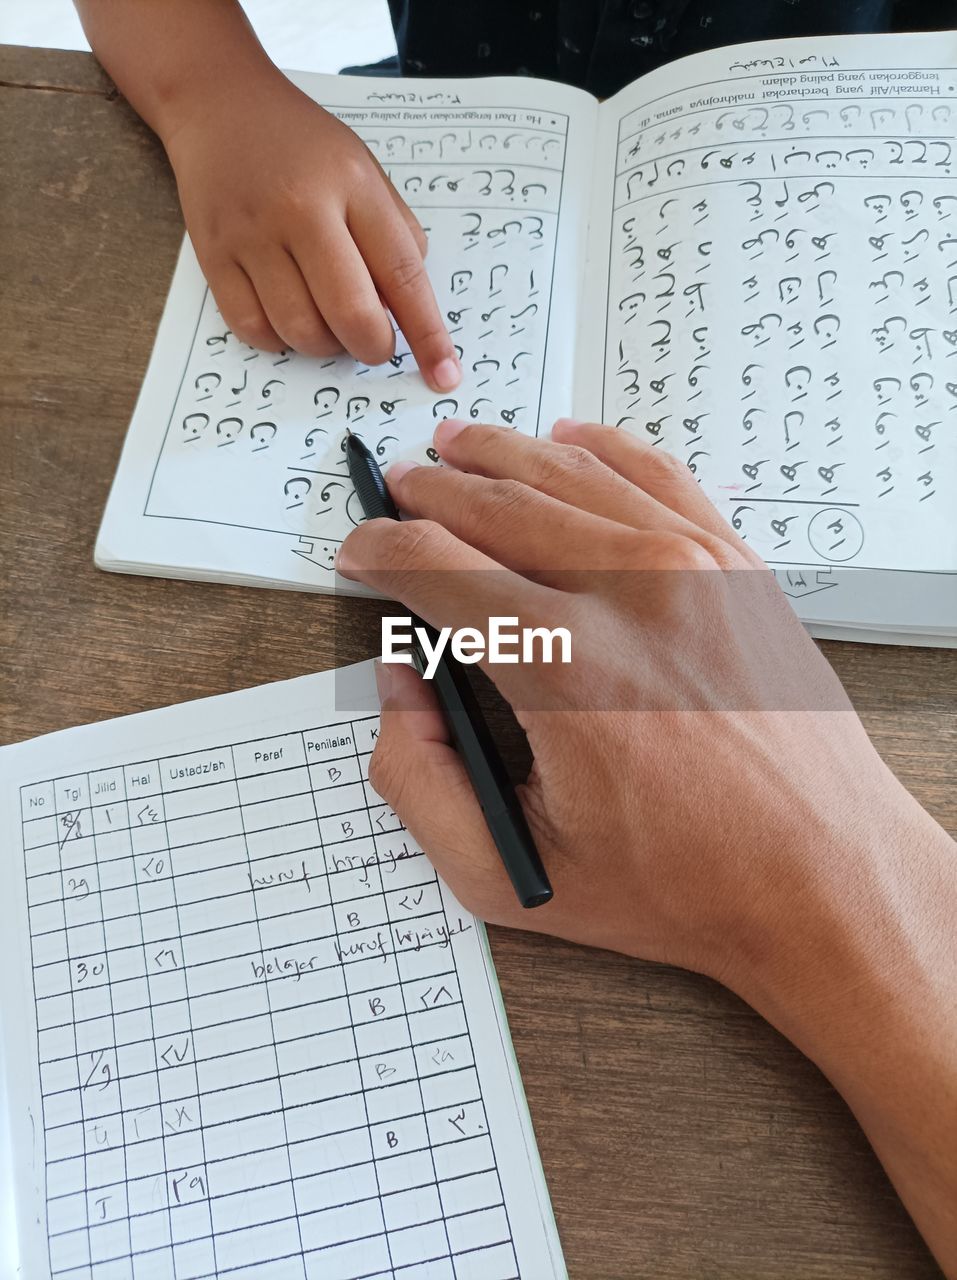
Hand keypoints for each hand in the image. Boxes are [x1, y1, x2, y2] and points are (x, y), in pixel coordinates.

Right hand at [164, 70, 460, 389]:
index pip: (402, 275)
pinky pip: (253, 328)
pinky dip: (279, 339)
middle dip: (372, 347)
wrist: (218, 103)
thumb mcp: (365, 172)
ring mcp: (252, 235)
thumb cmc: (302, 145)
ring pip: (301, 330)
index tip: (443, 373)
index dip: (427, 334)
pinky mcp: (213, 255)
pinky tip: (287, 316)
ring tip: (327, 320)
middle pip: (350, 314)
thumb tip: (408, 311)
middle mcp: (301, 210)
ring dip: (325, 346)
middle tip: (374, 341)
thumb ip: (393, 237)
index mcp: (353, 187)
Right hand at [336, 417, 906, 987]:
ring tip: (458, 444)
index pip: (435, 565)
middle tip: (396, 490)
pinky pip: (654, 472)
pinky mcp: (735, 563)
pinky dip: (599, 446)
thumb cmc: (682, 881)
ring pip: (567, 471)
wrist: (822, 875)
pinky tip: (567, 438)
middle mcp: (627, 592)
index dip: (378, 552)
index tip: (360, 555)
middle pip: (494, 503)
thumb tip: (399, 683)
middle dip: (427, 492)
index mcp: (561, 664)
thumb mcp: (513, 873)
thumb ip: (417, 781)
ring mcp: (692, 564)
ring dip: (499, 452)